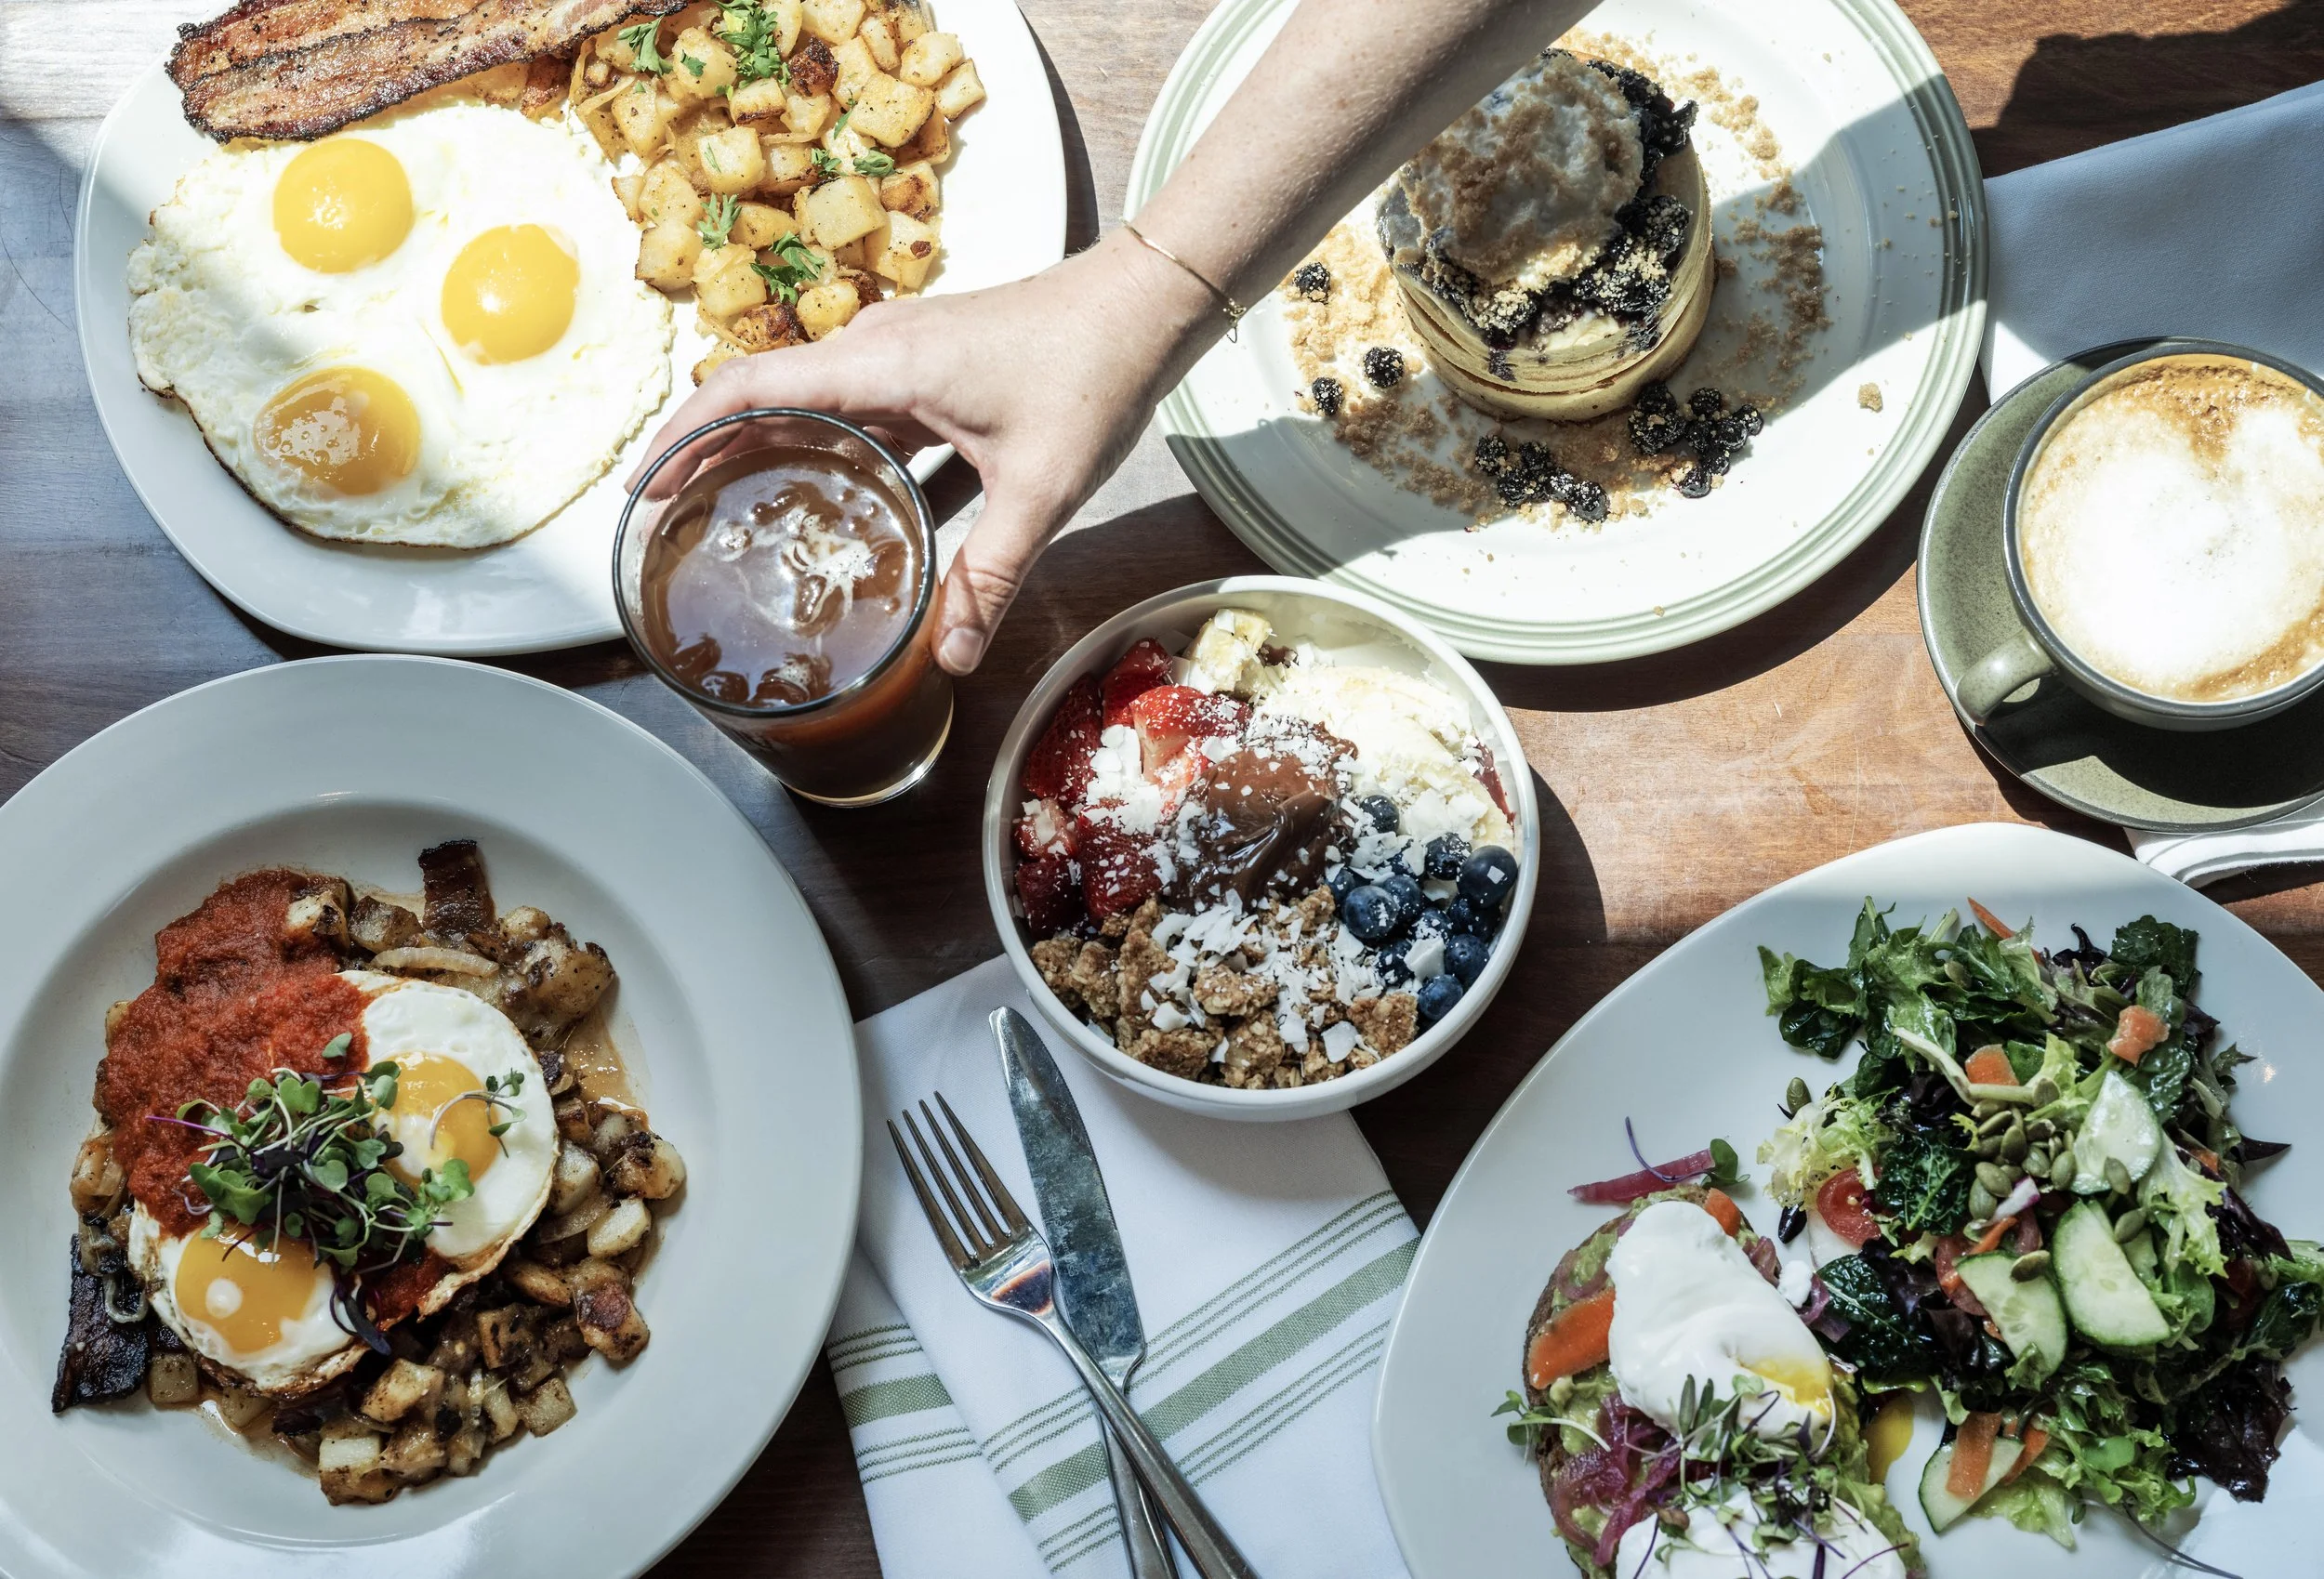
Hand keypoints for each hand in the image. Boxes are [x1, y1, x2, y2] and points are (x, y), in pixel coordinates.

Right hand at [629, 231, 1214, 673]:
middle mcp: (878, 348)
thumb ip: (991, 574)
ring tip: (736, 514)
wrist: (1147, 304)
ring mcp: (904, 353)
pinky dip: (835, 452)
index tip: (641, 486)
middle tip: (669, 516)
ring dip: (771, 452)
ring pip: (813, 405)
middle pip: (764, 397)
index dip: (684, 437)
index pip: (747, 390)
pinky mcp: (933, 365)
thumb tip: (953, 658)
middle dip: (710, 453)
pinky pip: (861, 411)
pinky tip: (841, 506)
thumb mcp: (1040, 488)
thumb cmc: (1092, 371)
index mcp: (881, 364)